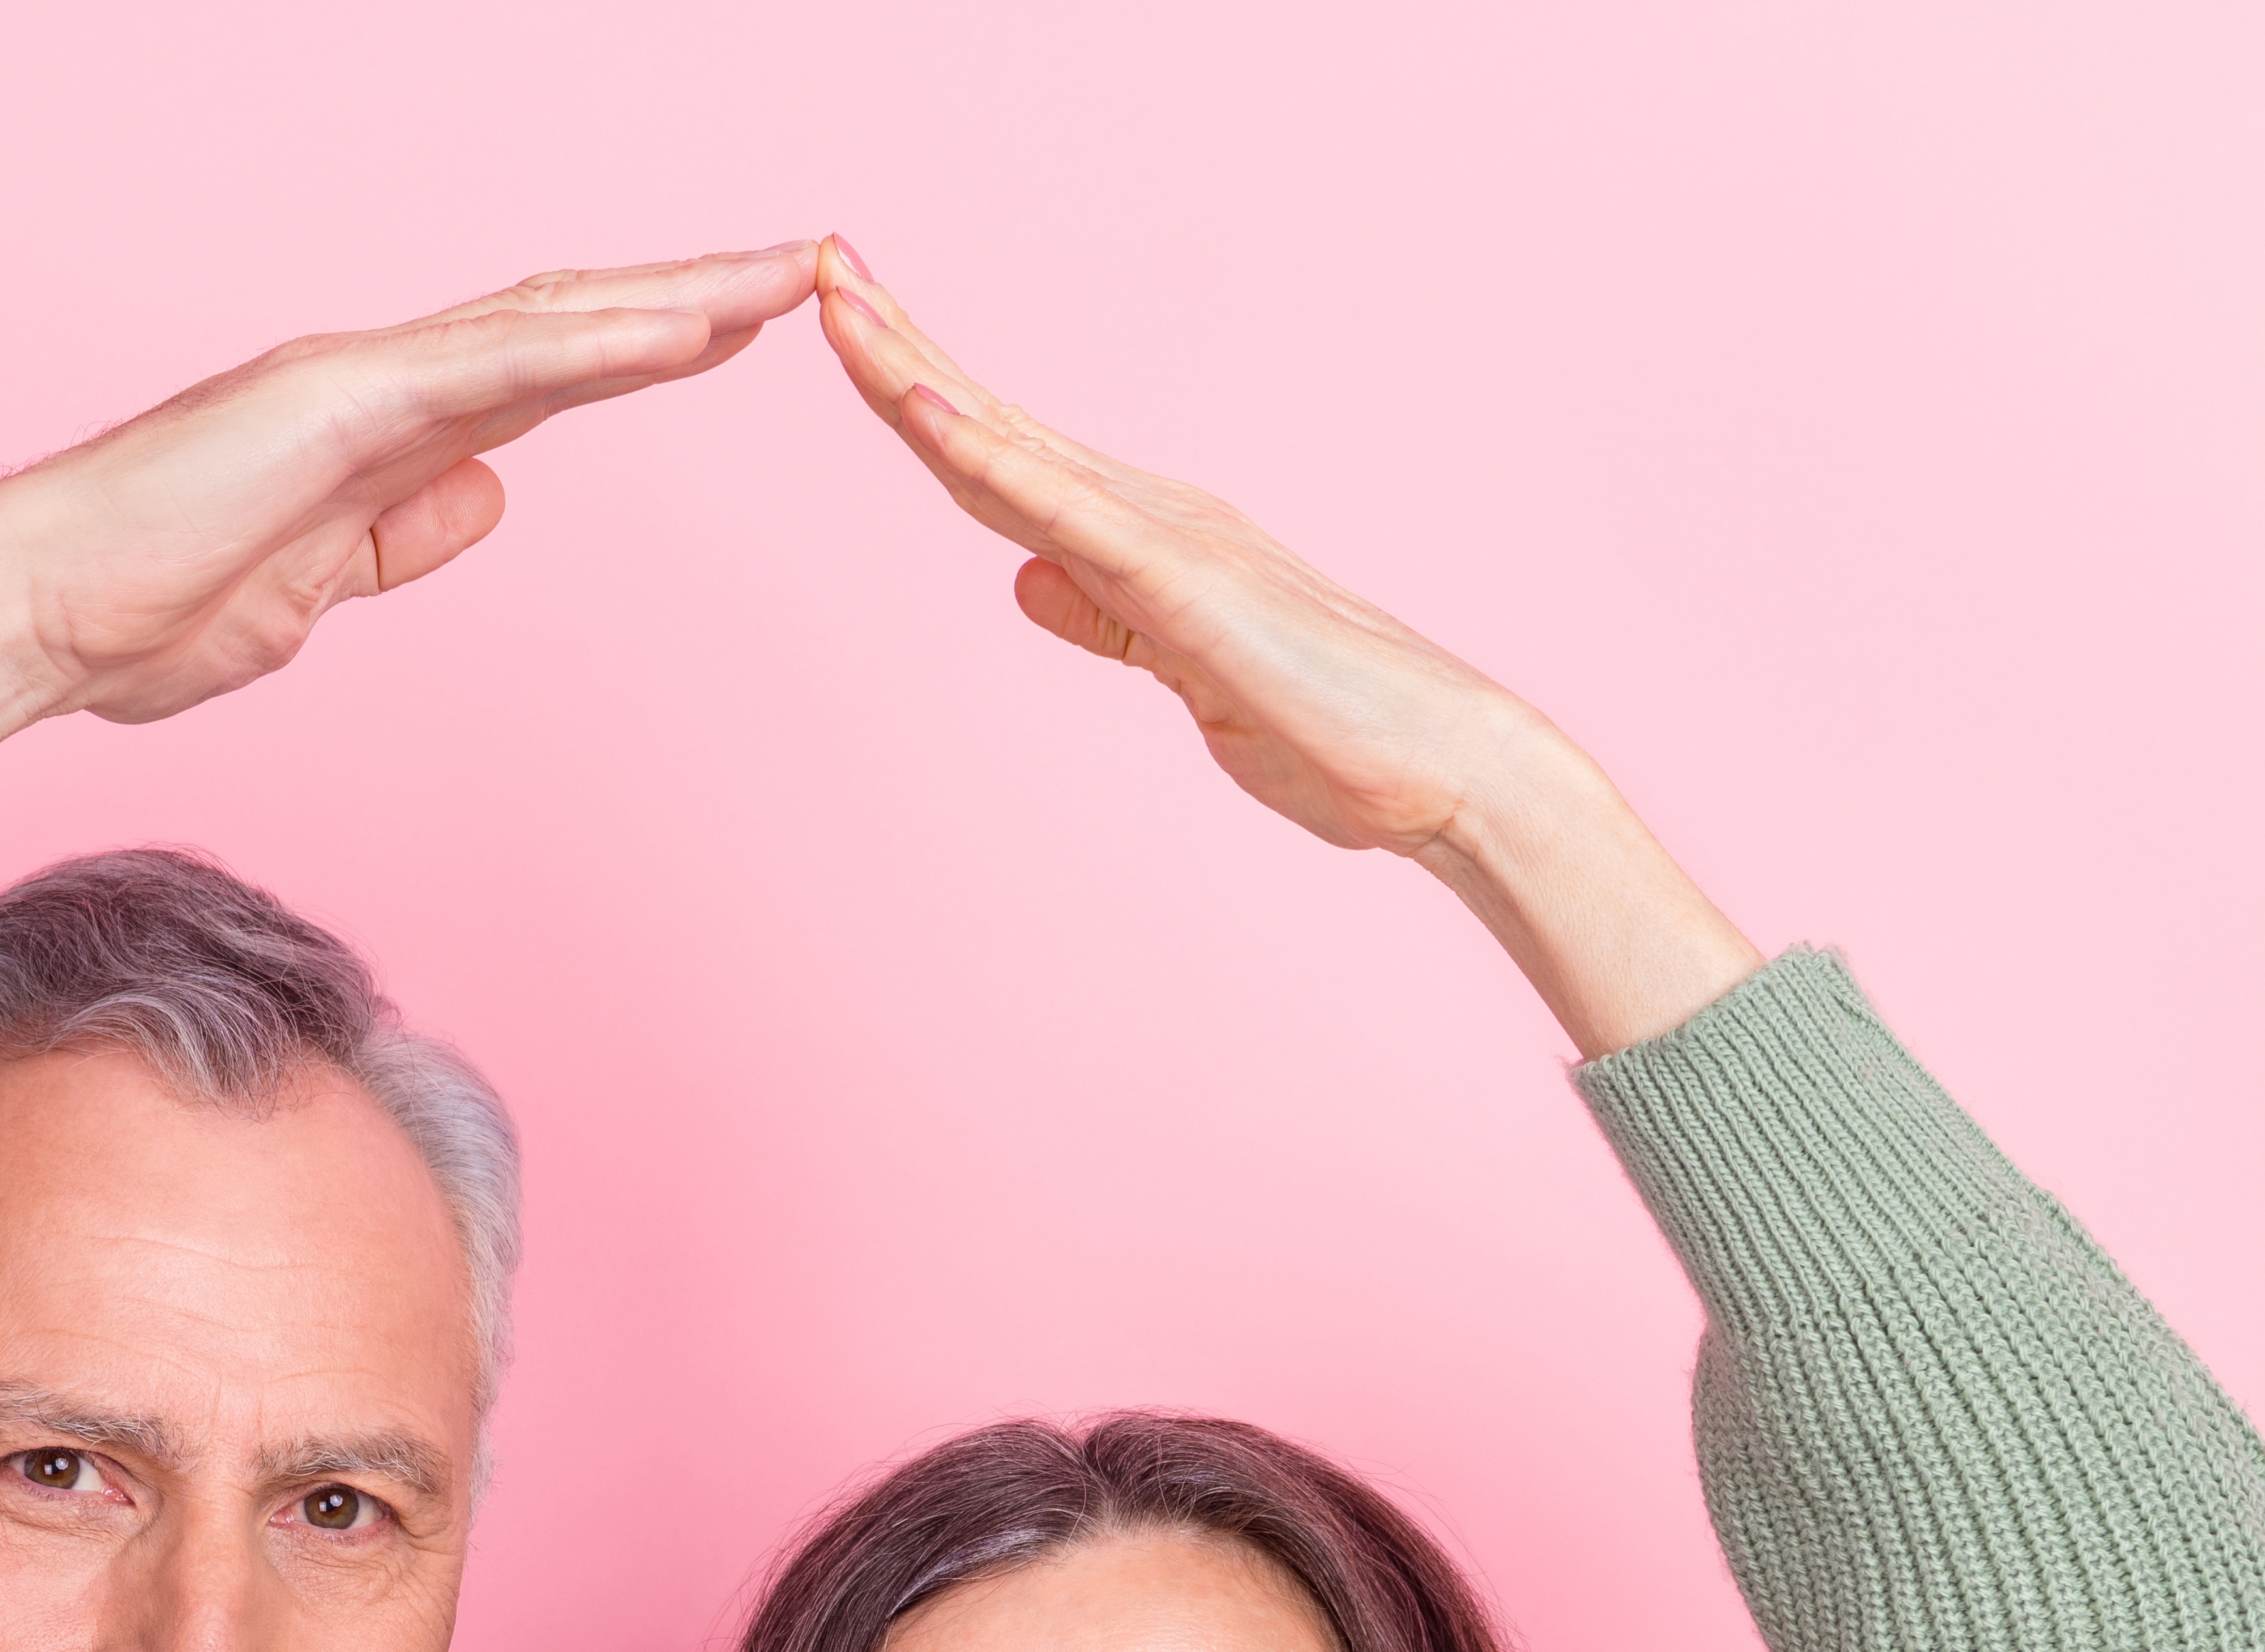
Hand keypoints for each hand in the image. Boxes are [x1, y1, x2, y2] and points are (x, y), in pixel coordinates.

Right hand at [0, 247, 819, 757]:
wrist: (32, 619)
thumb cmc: (138, 614)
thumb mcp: (312, 593)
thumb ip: (398, 541)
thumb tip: (485, 499)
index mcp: (376, 432)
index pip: (543, 377)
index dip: (647, 350)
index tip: (742, 333)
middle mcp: (375, 383)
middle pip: (566, 324)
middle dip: (691, 297)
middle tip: (808, 268)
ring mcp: (355, 381)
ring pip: (548, 319)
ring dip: (674, 296)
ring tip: (786, 274)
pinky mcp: (333, 403)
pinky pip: (489, 364)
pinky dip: (593, 342)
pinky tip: (684, 328)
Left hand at [810, 238, 1758, 1057]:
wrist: (1447, 773)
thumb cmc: (1335, 739)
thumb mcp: (1185, 681)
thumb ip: (1108, 623)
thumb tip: (1023, 579)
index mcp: (1143, 539)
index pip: (1001, 460)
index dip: (918, 394)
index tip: (849, 331)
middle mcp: (1149, 513)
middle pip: (990, 425)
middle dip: (896, 347)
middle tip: (817, 264)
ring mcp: (1164, 541)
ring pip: (1010, 445)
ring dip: (917, 372)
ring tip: (838, 299)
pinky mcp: (1181, 589)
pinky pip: (1063, 511)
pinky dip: (987, 456)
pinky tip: (922, 409)